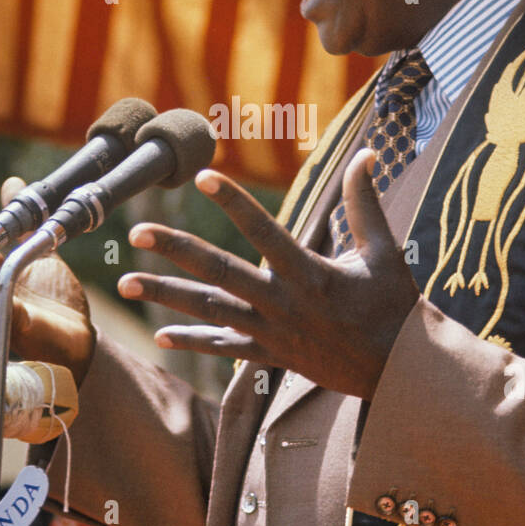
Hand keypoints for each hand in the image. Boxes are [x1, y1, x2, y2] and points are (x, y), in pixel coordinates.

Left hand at [118, 149, 418, 398]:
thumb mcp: (384, 251)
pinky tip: (161, 335)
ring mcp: (273, 332)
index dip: (233, 201)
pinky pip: (225, 349)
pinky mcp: (271, 356)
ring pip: (210, 312)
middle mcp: (283, 303)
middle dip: (177, 251)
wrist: (399, 372)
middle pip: (220, 273)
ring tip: (126, 285)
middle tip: (138, 231)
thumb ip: (365, 203)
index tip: (201, 176)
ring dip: (166, 297)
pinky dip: (194, 341)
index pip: (263, 230)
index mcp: (310, 273)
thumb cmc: (393, 306)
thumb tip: (367, 153)